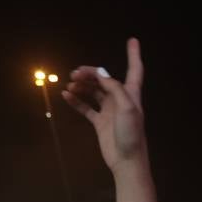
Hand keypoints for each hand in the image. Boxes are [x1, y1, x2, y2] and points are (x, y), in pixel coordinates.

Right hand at [63, 39, 146, 169]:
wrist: (126, 161)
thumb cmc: (131, 134)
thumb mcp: (127, 108)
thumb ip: (115, 88)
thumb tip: (102, 73)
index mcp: (131, 94)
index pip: (134, 70)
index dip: (133, 55)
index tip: (132, 40)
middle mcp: (120, 100)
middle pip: (105, 79)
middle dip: (91, 73)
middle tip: (75, 72)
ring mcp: (109, 111)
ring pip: (94, 92)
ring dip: (82, 85)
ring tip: (70, 84)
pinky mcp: (99, 122)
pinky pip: (86, 107)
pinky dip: (76, 101)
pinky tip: (66, 95)